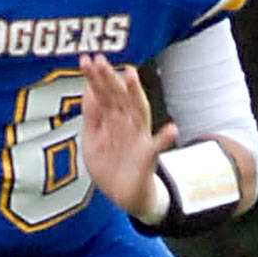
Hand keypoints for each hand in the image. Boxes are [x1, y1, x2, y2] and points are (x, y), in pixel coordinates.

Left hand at [80, 55, 177, 218]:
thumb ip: (92, 116)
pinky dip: (165, 139)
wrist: (124, 196)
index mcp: (112, 119)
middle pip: (118, 97)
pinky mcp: (148, 157)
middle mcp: (126, 123)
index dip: (94, 77)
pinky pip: (158, 147)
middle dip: (109, 79)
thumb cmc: (110, 165)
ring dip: (135, 94)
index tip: (86, 59)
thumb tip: (87, 88)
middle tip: (100, 60)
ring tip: (131, 76)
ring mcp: (139, 138)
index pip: (103, 94)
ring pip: (138, 112)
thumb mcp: (93, 139)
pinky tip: (172, 130)